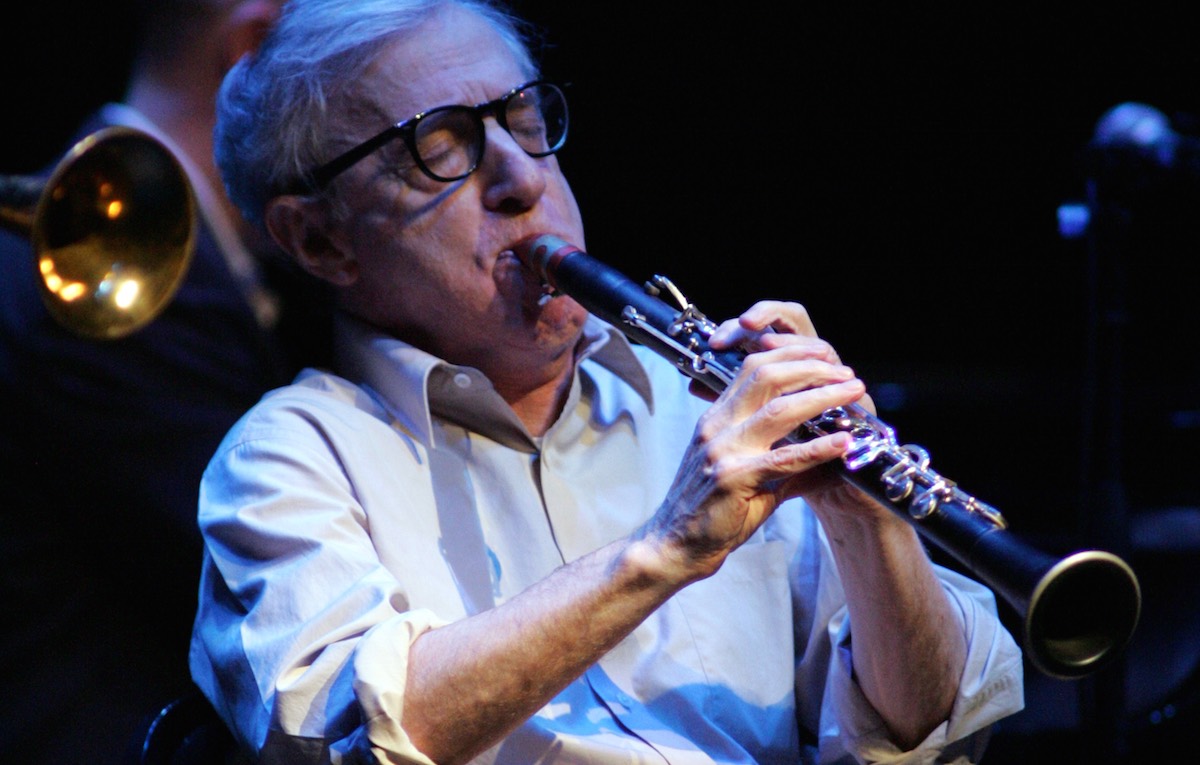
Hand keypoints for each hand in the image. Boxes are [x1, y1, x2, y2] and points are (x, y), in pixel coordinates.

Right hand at [641, 301, 869, 580]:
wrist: (674, 545)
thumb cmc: (709, 510)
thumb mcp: (746, 471)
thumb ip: (786, 458)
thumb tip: (833, 451)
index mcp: (717, 418)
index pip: (753, 368)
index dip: (791, 355)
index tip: (824, 357)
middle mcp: (718, 427)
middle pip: (767, 375)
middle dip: (811, 367)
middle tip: (845, 372)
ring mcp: (723, 450)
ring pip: (779, 409)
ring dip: (822, 396)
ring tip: (852, 392)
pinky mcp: (733, 479)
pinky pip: (783, 458)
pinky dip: (817, 448)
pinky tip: (842, 443)